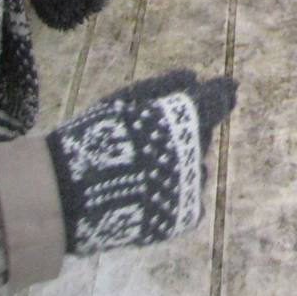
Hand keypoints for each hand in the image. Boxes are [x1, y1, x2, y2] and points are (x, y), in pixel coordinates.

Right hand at [46, 70, 236, 255]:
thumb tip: (193, 77)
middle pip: (200, 138)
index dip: (222, 94)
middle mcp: (194, 151)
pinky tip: (150, 196)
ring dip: (180, 168)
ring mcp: (188, 187)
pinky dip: (176, 198)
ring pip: (194, 171)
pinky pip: (189, 203)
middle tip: (150, 142)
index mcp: (185, 120)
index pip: (216, 101)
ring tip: (143, 173)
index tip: (230, 88)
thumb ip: (163, 87)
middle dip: (184, 136)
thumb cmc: (94, 139)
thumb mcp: (124, 101)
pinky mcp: (180, 218)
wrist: (66, 197)